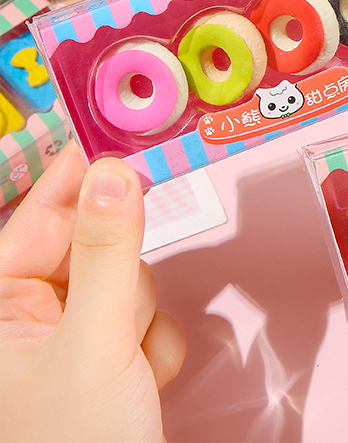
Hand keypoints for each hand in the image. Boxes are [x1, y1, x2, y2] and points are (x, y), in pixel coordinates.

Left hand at [0, 140, 184, 441]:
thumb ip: (106, 254)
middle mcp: (28, 316)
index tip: (115, 131)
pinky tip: (142, 381)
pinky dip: (153, 345)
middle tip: (121, 316)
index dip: (77, 174)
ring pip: (129, 279)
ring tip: (128, 368)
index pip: (40, 217)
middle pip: (97, 245)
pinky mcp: (107, 352)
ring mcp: (70, 335)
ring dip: (140, 320)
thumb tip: (114, 174)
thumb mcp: (91, 343)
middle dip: (121, 281)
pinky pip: (146, 314)